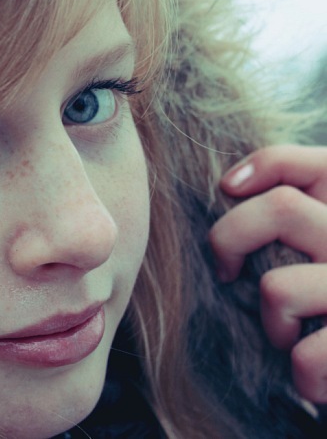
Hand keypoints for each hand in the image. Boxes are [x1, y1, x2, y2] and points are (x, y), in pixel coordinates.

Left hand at [209, 145, 326, 402]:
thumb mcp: (320, 248)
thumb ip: (298, 212)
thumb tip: (233, 183)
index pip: (317, 165)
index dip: (266, 164)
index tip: (228, 186)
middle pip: (280, 209)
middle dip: (230, 239)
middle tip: (227, 273)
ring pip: (278, 287)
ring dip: (271, 322)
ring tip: (291, 338)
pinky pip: (307, 355)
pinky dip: (302, 375)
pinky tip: (316, 380)